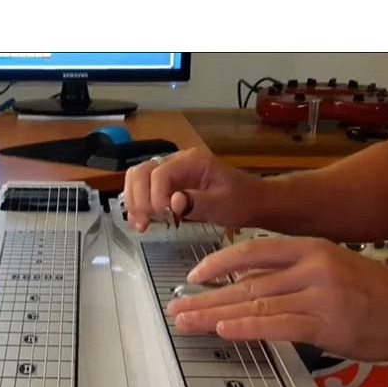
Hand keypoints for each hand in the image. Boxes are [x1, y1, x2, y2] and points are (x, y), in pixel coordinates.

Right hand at [123, 146, 258, 231]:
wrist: (253, 202)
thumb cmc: (242, 201)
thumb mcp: (224, 205)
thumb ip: (197, 203)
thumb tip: (172, 202)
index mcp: (192, 161)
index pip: (160, 173)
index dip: (155, 196)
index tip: (163, 217)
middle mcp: (177, 162)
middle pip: (141, 172)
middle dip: (138, 198)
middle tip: (145, 223)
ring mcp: (171, 173)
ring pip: (137, 179)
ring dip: (134, 201)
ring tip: (142, 224)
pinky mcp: (168, 185)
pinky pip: (144, 190)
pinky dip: (138, 205)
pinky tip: (143, 222)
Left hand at [166, 237, 387, 361]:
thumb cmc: (372, 293)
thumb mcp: (330, 268)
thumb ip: (290, 275)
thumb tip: (244, 289)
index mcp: (309, 248)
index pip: (251, 252)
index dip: (216, 264)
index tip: (191, 279)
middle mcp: (310, 267)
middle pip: (245, 283)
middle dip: (205, 298)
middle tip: (174, 308)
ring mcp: (318, 296)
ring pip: (254, 304)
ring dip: (215, 315)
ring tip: (186, 323)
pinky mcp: (326, 325)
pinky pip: (277, 326)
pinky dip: (246, 328)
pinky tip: (222, 331)